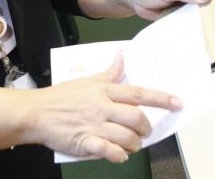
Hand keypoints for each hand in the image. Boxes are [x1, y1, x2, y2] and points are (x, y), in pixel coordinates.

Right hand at [25, 54, 181, 161]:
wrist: (35, 112)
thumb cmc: (60, 97)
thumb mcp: (86, 80)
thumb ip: (108, 73)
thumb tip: (121, 58)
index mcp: (104, 91)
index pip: (138, 93)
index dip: (161, 98)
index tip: (178, 103)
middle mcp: (102, 107)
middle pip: (136, 117)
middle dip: (145, 128)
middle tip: (143, 132)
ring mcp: (94, 124)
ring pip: (127, 137)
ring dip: (133, 144)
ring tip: (129, 145)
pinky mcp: (85, 141)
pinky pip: (109, 151)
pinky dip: (118, 155)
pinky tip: (118, 154)